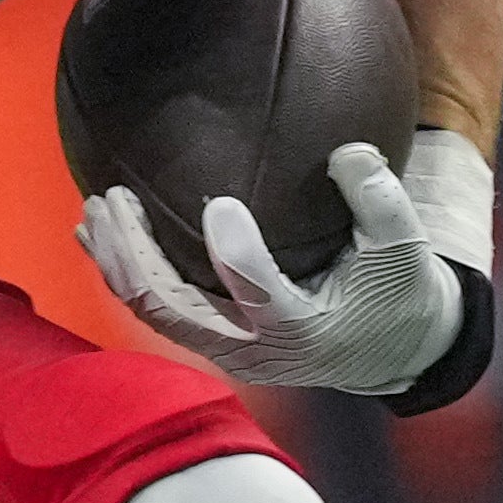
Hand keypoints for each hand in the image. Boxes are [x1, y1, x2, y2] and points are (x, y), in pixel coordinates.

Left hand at [80, 129, 485, 396]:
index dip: (236, 252)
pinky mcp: (218, 340)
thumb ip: (380, 201)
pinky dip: (126, 274)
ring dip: (119, 261)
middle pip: (173, 308)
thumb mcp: (406, 250)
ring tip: (95, 210)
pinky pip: (159, 311)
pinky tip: (103, 239)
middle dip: (135, 253)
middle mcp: (254, 348)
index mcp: (302, 329)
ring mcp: (229, 349)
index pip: (259, 292)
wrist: (396, 351)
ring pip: (155, 312)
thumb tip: (347, 152)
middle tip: (114, 197)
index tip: (220, 202)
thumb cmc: (400, 294)